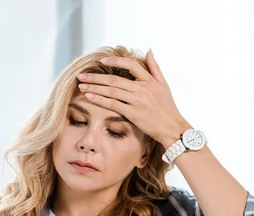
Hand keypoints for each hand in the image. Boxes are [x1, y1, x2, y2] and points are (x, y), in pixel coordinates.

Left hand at [76, 49, 191, 147]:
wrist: (172, 128)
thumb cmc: (167, 107)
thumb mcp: (164, 84)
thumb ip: (154, 67)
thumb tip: (149, 50)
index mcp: (149, 80)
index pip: (130, 64)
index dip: (115, 61)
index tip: (101, 61)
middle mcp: (143, 89)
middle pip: (114, 79)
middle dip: (95, 77)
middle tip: (80, 75)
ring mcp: (137, 101)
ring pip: (111, 91)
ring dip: (94, 87)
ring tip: (81, 86)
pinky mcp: (133, 114)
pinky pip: (113, 105)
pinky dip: (100, 99)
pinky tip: (89, 96)